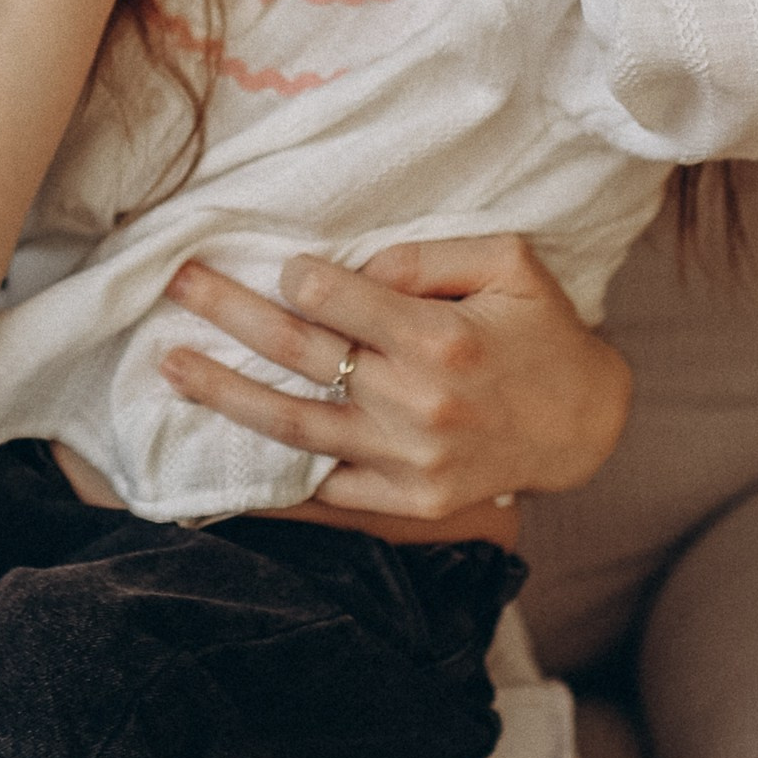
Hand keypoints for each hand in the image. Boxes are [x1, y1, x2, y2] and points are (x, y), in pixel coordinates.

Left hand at [159, 236, 631, 522]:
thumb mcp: (509, 263)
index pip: (331, 297)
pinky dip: (272, 468)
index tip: (286, 269)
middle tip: (176, 283)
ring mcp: (407, 459)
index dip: (298, 276)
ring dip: (222, 392)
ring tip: (170, 365)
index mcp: (439, 339)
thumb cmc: (542, 332)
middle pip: (296, 351)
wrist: (586, 427)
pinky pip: (325, 485)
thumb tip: (357, 268)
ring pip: (291, 423)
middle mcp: (416, 402)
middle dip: (228, 312)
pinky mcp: (408, 501)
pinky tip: (222, 440)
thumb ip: (429, 256)